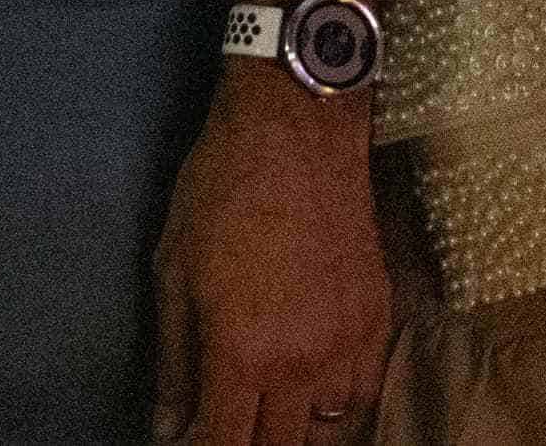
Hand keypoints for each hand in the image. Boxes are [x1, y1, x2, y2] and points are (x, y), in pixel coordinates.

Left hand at [152, 83, 391, 445]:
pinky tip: (311, 387)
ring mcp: (348, 344)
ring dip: (291, 430)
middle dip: (246, 444)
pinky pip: (364, 395)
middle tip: (224, 419)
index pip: (224, 445)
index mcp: (242, 352)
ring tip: (265, 409)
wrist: (297, 132)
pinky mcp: (378, 321)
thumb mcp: (173, 272)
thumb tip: (168, 425)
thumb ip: (174, 361)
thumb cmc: (222, 191)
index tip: (190, 440)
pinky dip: (336, 405)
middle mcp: (302, 363)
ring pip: (326, 430)